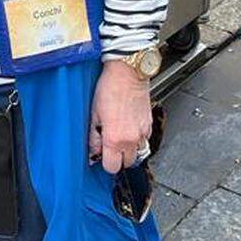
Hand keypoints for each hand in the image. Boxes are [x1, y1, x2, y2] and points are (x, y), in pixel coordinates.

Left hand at [89, 59, 152, 174]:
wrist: (128, 72)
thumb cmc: (109, 88)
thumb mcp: (93, 113)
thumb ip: (92, 137)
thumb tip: (91, 151)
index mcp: (115, 138)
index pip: (111, 167)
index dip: (104, 162)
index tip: (100, 155)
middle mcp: (131, 139)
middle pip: (127, 164)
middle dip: (117, 158)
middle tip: (109, 146)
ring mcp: (142, 133)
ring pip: (138, 154)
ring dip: (128, 150)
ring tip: (119, 137)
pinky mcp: (149, 125)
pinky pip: (144, 141)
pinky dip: (137, 139)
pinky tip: (128, 127)